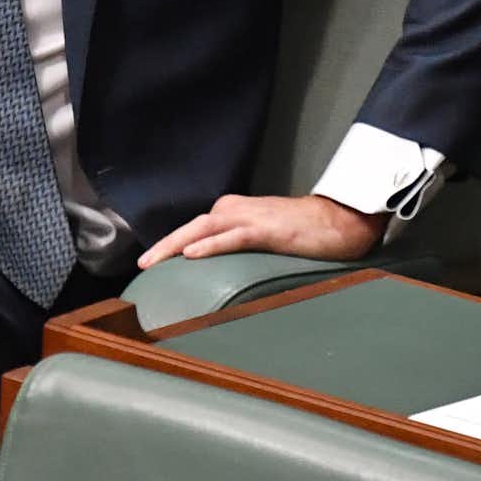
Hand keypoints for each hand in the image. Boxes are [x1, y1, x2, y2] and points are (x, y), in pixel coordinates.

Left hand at [138, 193, 388, 268]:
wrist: (340, 220)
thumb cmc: (304, 231)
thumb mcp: (263, 236)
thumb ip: (238, 245)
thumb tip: (218, 270)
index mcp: (233, 212)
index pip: (193, 230)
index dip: (170, 245)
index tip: (151, 264)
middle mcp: (235, 210)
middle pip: (191, 228)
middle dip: (164, 246)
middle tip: (141, 266)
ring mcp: (250, 218)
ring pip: (204, 230)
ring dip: (176, 245)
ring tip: (153, 262)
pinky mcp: (267, 230)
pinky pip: (232, 237)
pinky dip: (210, 246)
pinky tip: (193, 255)